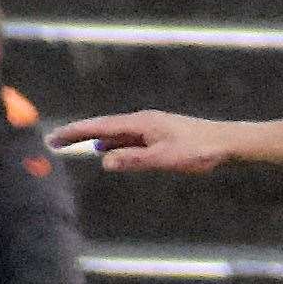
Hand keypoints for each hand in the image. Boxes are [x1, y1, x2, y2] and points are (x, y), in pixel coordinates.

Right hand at [46, 110, 237, 172]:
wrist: (229, 142)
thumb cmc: (200, 151)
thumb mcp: (166, 159)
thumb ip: (135, 160)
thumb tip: (104, 161)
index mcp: (140, 123)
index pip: (99, 127)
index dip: (75, 133)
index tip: (53, 139)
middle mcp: (143, 121)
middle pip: (103, 128)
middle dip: (78, 135)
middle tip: (54, 142)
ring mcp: (151, 127)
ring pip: (115, 133)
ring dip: (94, 139)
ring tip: (74, 144)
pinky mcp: (160, 135)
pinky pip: (129, 139)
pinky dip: (113, 144)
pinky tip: (110, 152)